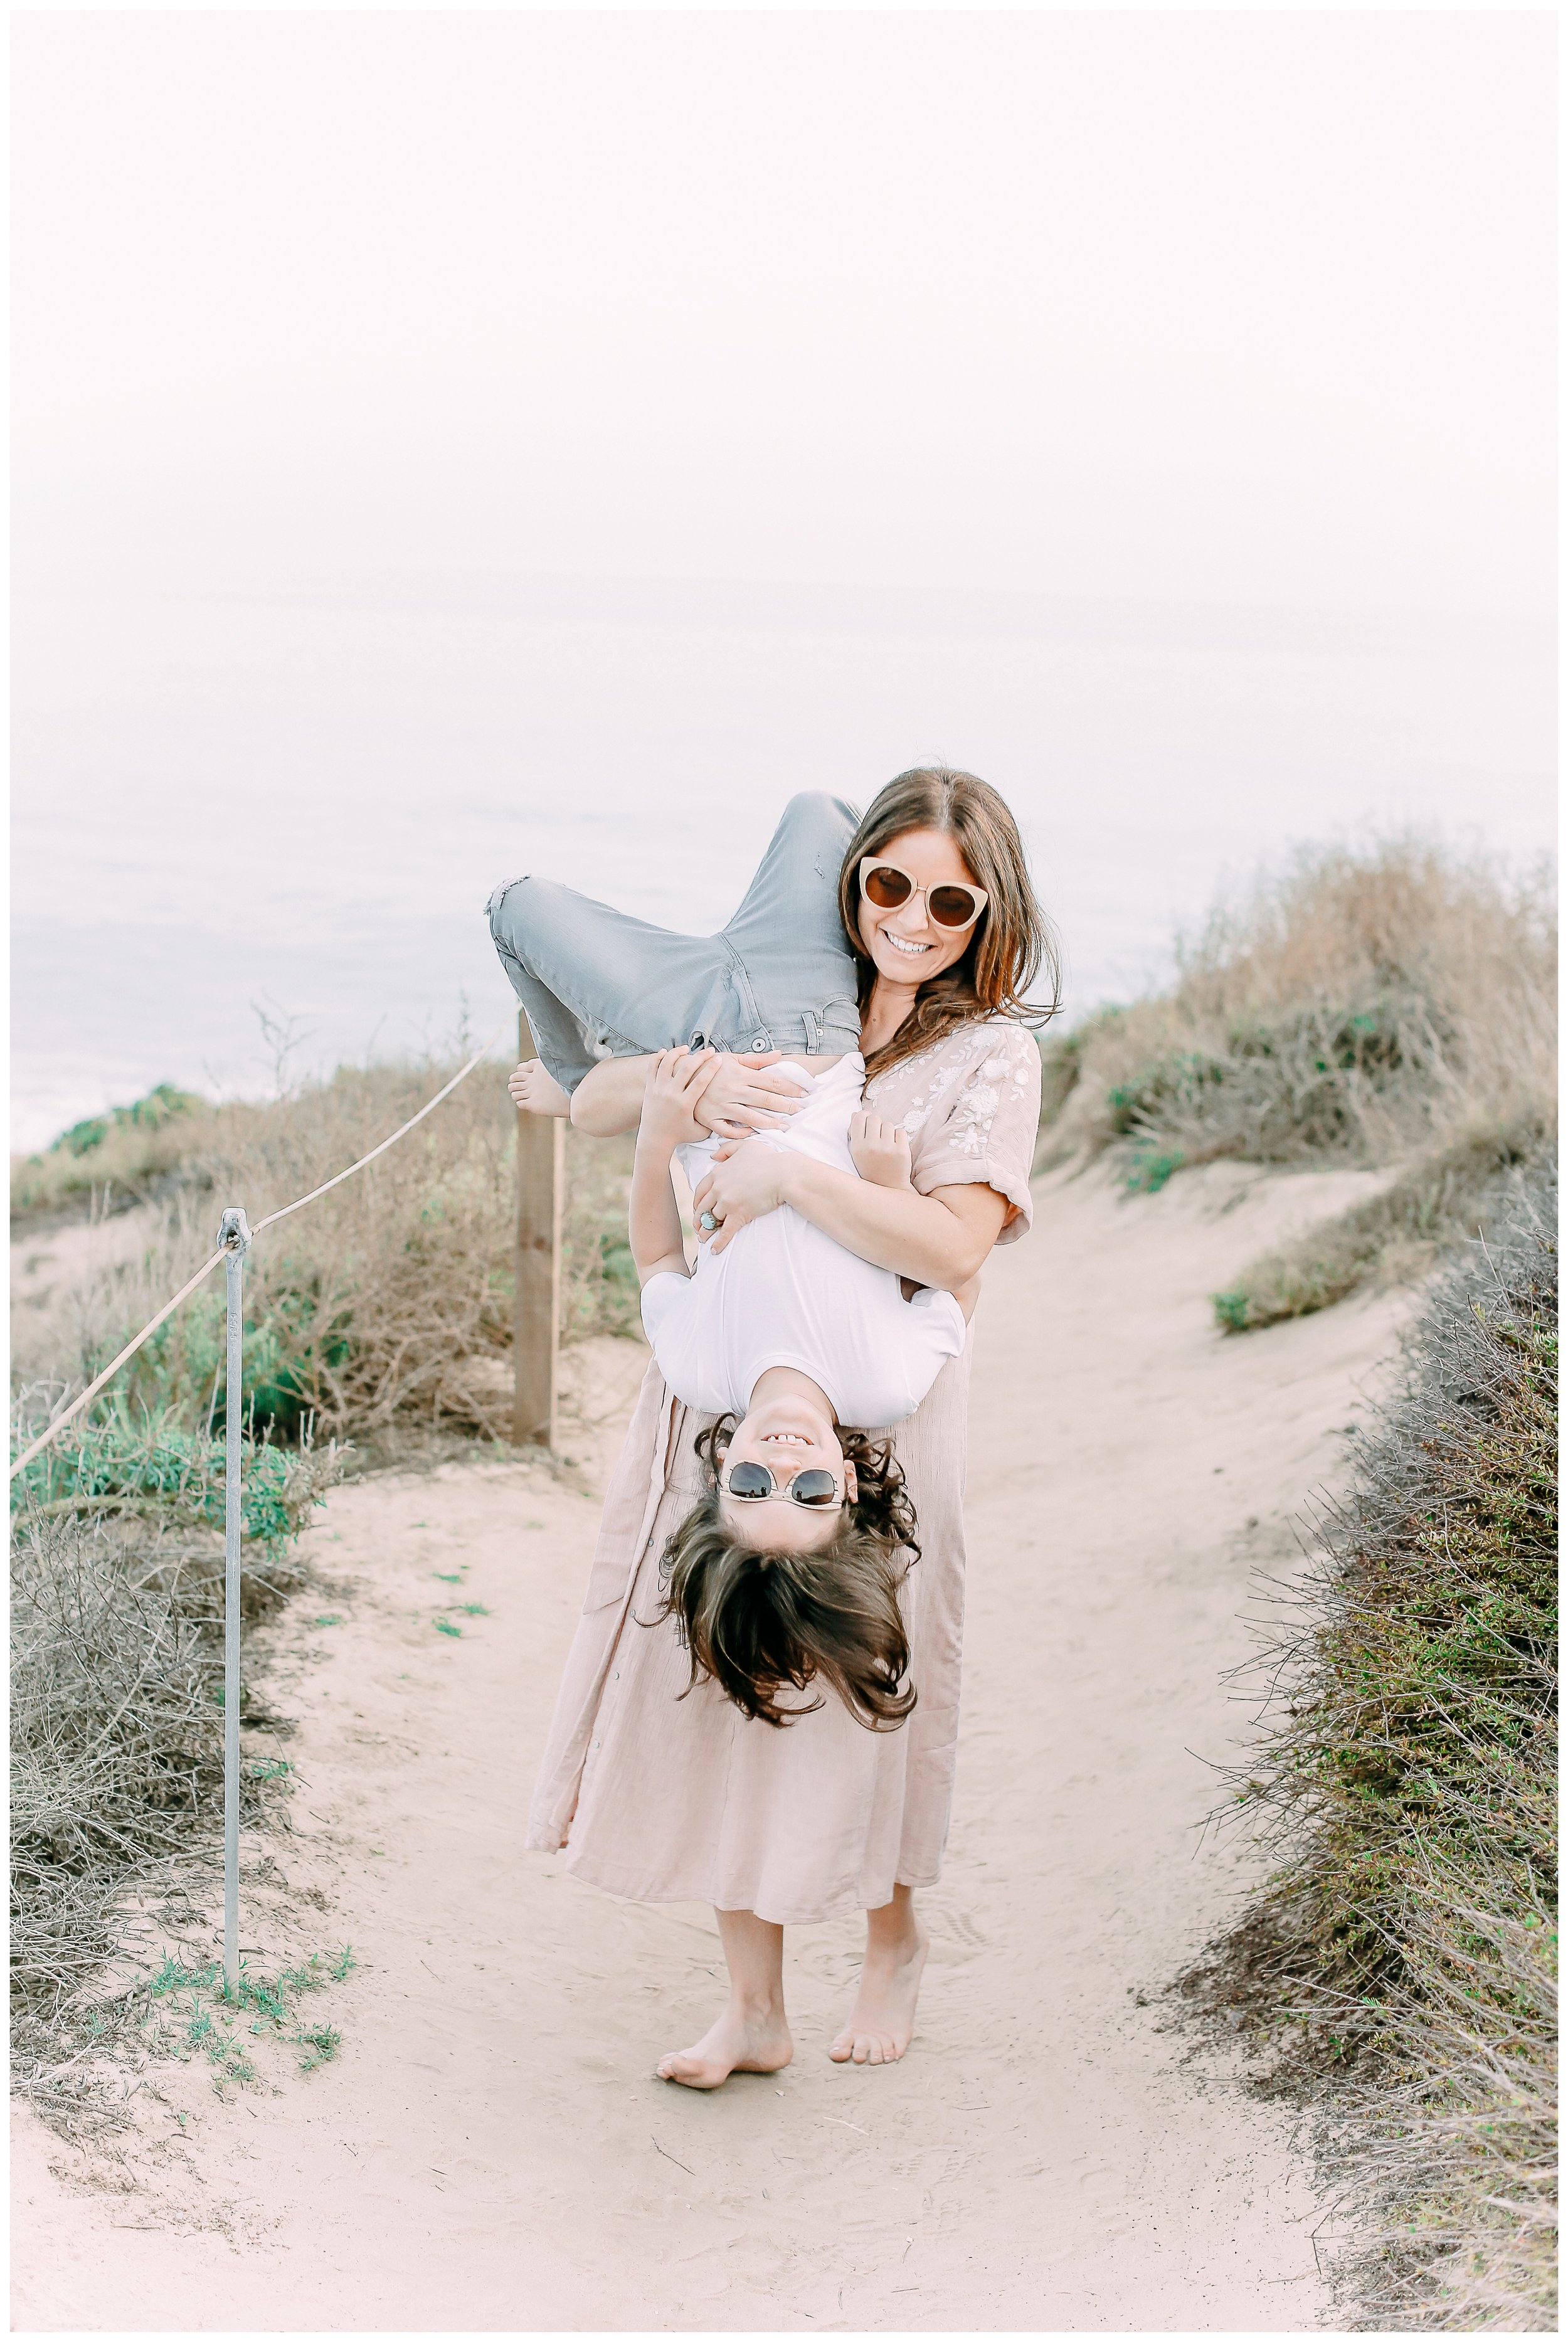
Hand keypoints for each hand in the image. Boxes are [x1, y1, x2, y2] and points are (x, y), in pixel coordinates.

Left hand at [508, 1060, 571, 1117]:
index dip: (520, 1073)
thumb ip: (550, 1067)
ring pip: (514, 1092)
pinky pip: (520, 1103)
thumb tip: (547, 1067)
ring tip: (520, 1096)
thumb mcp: (562, 1067)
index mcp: (538, 1066)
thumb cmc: (573, 1082)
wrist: (578, 1097)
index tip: (525, 1077)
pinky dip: (521, 1102)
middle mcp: (532, 1078)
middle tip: (516, 1088)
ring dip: (515, 1094)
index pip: (520, 1068)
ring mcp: (532, 1091)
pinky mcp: (533, 1104)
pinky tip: (527, 1103)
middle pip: (514, 1079)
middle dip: (513, 1083)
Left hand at [640, 1047, 718, 1149]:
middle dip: (700, 1056)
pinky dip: (659, 1057)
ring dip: (677, 1052)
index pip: (701, 1081)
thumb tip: (732, 1111)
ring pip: (667, 1063)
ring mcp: (658, 1090)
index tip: (719, 1059)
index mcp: (685, 1104)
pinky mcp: (649, 1088)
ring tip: (687, 1048)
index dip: (711, 1068)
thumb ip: (715, 1121)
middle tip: (710, 1050)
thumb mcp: (700, 1131)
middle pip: (687, 1068)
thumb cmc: (679, 1136)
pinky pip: (652, 1067)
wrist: (654, 1140)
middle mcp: (671, 1094)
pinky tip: (667, 1051)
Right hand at [691, 1052, 808, 1140]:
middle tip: (801, 1111)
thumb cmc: (709, 1066)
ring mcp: (721, 1106)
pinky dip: (741, 1133)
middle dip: (786, 1106)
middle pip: (765, 1100)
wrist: (679, 1076)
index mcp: (739, 1075)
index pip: (771, 1081)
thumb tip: (779, 1055)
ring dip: (769, 1123)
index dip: (790, 1088)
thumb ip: (757, 1059)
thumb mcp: (731, 1058)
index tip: (804, 1093)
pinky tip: (754, 1134)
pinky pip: (728, 1130)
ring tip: (784, 1127)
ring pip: (750, 1117)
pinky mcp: (710, 1119)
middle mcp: (732, 1090)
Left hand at [691, 1138, 788, 1252]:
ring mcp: (727, 1203)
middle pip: (702, 1208)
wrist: (784, 1174)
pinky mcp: (739, 1215)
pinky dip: (718, 1243)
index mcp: (718, 1173)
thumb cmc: (768, 1159)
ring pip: (711, 1221)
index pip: (700, 1191)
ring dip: (706, 1232)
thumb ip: (727, 1149)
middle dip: (699, 1219)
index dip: (697, 1202)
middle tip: (698, 1227)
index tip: (698, 1209)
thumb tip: (713, 1156)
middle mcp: (718, 1189)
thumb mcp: (745, 1145)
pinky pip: (725, 1232)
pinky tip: (714, 1250)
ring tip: (704, 1239)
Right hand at [849, 1109, 912, 1188]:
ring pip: (888, 1124)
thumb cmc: (871, 1168)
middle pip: (875, 1118)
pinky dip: (899, 1137)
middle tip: (878, 1136)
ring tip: (887, 1145)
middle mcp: (871, 1147)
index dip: (864, 1116)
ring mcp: (887, 1149)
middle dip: (877, 1124)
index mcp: (857, 1147)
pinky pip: (901, 1131)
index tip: (867, 1122)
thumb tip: (855, 1114)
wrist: (889, 1188)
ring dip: (888, 1132)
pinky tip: (895, 1147)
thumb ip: (855, 1133)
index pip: (860, 1118)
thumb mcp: (857, 1154)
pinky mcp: (902, 1151)